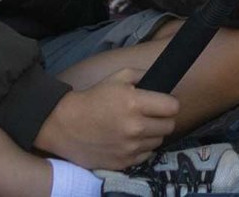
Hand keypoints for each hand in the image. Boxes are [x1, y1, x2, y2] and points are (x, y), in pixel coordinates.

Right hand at [35, 77, 179, 169]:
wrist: (65, 124)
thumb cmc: (94, 98)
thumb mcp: (118, 77)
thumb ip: (143, 75)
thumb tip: (163, 80)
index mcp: (135, 103)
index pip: (173, 107)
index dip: (169, 104)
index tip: (162, 104)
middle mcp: (135, 127)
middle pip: (169, 126)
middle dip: (163, 119)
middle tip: (151, 116)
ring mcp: (129, 147)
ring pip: (158, 141)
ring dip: (152, 134)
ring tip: (137, 128)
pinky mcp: (122, 162)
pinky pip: (146, 155)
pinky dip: (141, 149)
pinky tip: (130, 141)